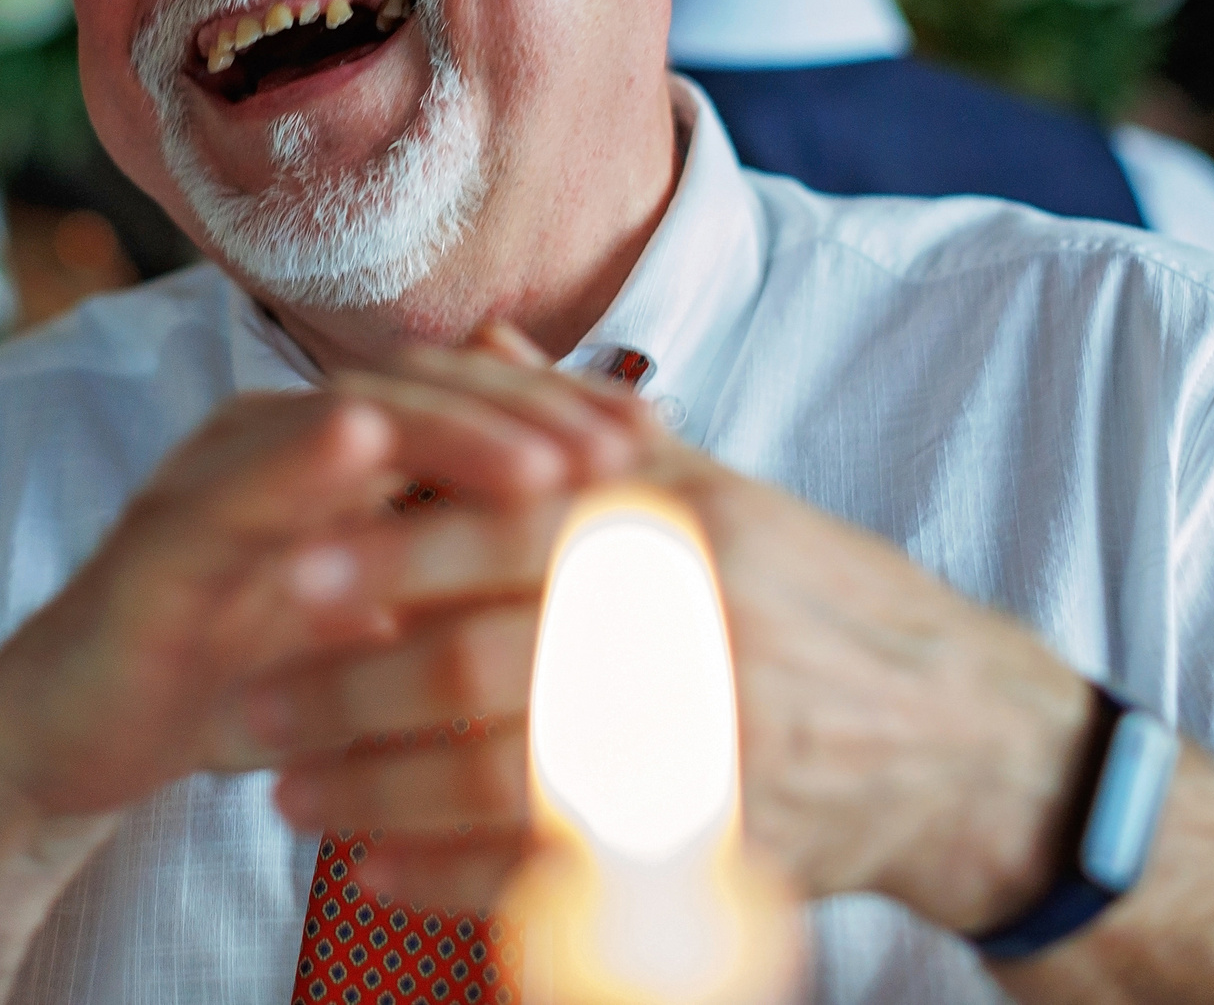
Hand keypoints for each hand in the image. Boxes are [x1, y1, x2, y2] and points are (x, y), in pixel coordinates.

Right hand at [0, 373, 639, 833]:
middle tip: (630, 444)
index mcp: (327, 447)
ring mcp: (210, 478)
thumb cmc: (237, 674)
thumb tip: (592, 555)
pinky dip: (299, 463)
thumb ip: (449, 572)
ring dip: (453, 434)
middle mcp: (272, 437)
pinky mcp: (155, 544)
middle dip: (532, 412)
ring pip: (344, 421)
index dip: (559, 409)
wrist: (76, 737)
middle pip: (421, 389)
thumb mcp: (368, 623)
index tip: (657, 435)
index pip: (462, 397)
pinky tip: (363, 449)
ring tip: (550, 463)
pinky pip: (234, 494)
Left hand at [251, 341, 1096, 934]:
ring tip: (286, 790)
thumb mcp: (720, 490)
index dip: (385, 553)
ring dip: (376, 791)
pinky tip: (375, 867)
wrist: (966, 740)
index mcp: (678, 530)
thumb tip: (477, 337)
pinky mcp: (707, 853)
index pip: (507, 531)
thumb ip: (584, 426)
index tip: (277, 566)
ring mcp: (700, 752)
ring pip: (499, 780)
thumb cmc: (817, 595)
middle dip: (343, 688)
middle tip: (247, 701)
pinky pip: (558, 874)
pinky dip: (452, 876)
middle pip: (479, 665)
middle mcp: (687, 635)